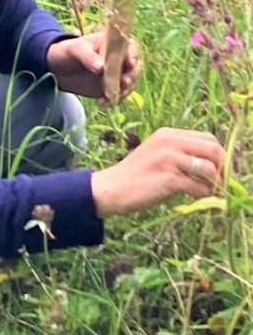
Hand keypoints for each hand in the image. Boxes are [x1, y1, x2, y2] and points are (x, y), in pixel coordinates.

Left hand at [46, 32, 140, 103]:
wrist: (57, 68)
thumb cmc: (67, 52)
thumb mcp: (75, 50)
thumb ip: (88, 57)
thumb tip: (101, 67)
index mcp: (112, 43)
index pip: (130, 47)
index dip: (132, 55)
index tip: (129, 63)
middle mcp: (119, 59)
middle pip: (135, 67)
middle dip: (131, 75)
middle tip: (123, 83)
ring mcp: (117, 73)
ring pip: (129, 82)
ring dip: (124, 90)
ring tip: (111, 97)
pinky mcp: (111, 87)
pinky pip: (119, 94)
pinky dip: (114, 99)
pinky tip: (103, 103)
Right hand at [91, 128, 224, 217]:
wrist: (110, 188)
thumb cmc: (135, 175)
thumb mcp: (157, 155)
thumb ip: (181, 154)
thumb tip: (215, 166)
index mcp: (167, 134)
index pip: (208, 138)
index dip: (221, 155)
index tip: (221, 171)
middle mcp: (169, 142)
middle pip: (213, 150)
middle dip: (224, 169)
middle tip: (221, 184)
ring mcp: (168, 159)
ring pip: (210, 169)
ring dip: (216, 185)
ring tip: (213, 194)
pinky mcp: (168, 179)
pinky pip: (199, 187)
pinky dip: (205, 196)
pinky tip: (201, 200)